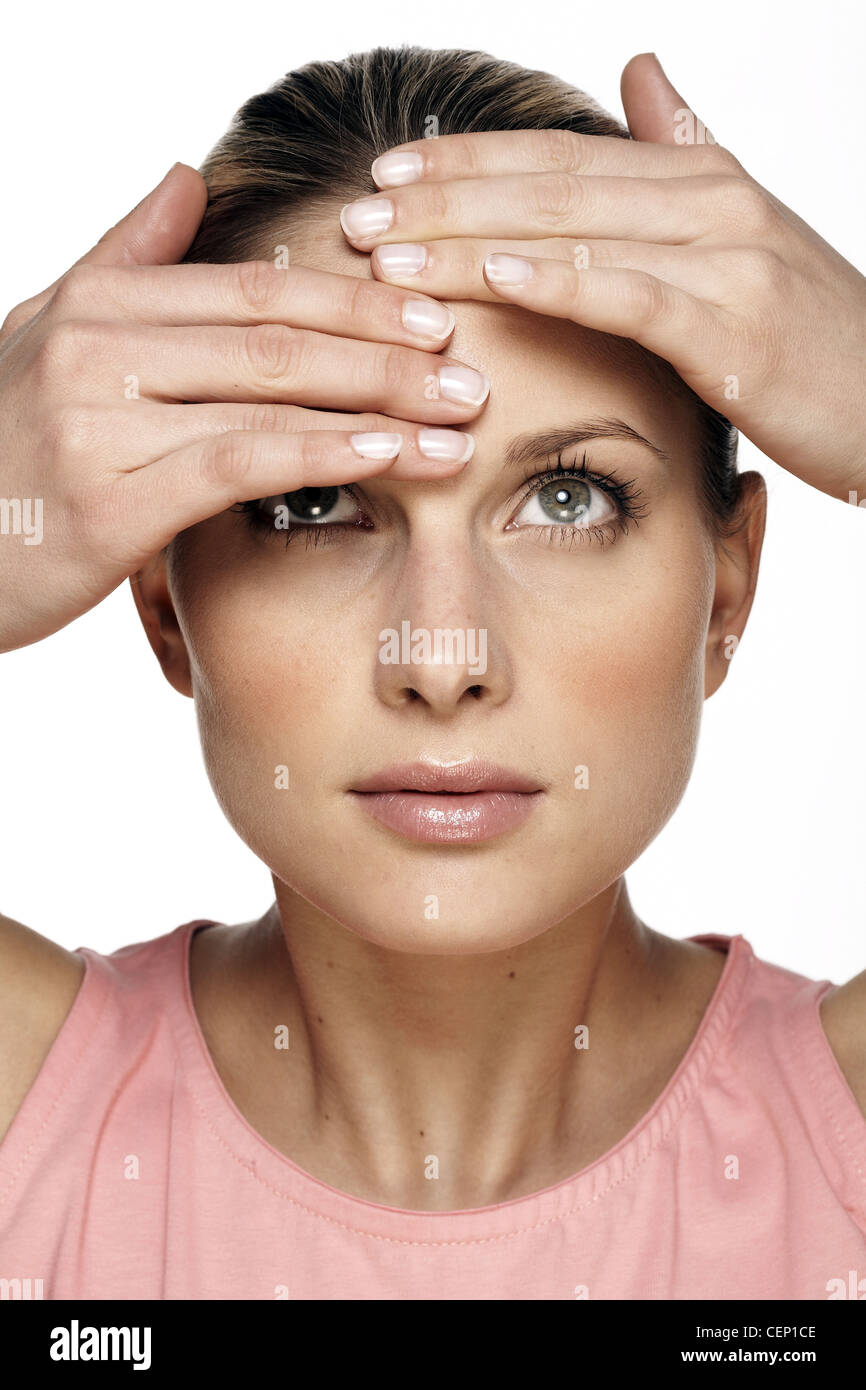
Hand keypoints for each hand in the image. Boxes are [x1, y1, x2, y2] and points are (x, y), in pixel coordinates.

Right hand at [0, 164, 485, 652]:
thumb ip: (127, 258)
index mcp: (101, 299)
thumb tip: (189, 178)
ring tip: (456, 423)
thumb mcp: (51, 334)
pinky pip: (237, 463)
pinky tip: (386, 455)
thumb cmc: (4, 445)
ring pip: (269, 393)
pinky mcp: (106, 500)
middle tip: (471, 370)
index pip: (256, 286)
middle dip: (388, 350)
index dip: (355, 296)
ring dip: (378, 406)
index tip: (436, 311)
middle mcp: (98, 345)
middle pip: (278, 334)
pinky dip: (321, 454)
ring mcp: (98, 420)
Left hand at [339, 53, 865, 502]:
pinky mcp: (733, 326)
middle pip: (548, 187)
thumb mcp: (746, 230)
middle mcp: (708, 200)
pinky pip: (629, 296)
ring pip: (573, 235)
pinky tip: (491, 279)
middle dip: (443, 200)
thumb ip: (685, 149)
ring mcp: (724, 258)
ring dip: (469, 240)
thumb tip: (643, 70)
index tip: (388, 173)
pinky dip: (558, 282)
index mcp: (698, 177)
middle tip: (357, 215)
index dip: (468, 161)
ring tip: (388, 253)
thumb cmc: (813, 332)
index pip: (560, 157)